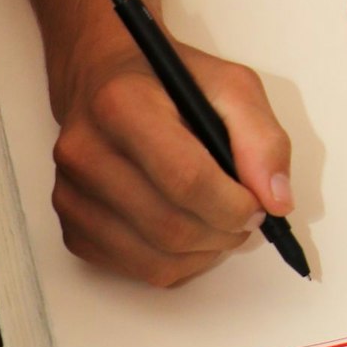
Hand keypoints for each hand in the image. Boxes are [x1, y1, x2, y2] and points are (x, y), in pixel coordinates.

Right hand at [47, 7, 293, 287]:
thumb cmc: (169, 79)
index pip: (185, 179)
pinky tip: (191, 234)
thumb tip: (277, 199)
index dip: (233, 204)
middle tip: (249, 220)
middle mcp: (86, 151)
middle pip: (170, 227)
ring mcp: (71, 193)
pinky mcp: (70, 224)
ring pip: (153, 259)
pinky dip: (175, 264)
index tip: (260, 206)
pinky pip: (133, 270)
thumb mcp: (230, 84)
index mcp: (122, 104)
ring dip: (204, 255)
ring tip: (224, 227)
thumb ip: (261, 137)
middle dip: (224, 234)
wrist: (104, 75)